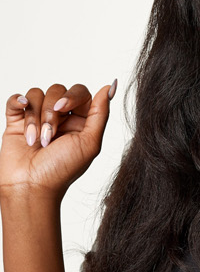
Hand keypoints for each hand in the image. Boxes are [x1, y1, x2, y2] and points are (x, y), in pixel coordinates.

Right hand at [1, 81, 114, 200]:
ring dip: (36, 116)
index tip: (63, 109)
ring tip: (36, 140)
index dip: (72, 96)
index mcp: (82, 122)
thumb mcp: (90, 143)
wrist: (31, 185)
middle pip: (58, 90)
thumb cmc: (62, 170)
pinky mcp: (17, 120)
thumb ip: (101, 114)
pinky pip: (18, 99)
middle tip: (49, 135)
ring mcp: (38, 117)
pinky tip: (22, 108)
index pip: (81, 93)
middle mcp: (61, 118)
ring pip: (37, 94)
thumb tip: (111, 86)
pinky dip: (19, 101)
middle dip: (51, 112)